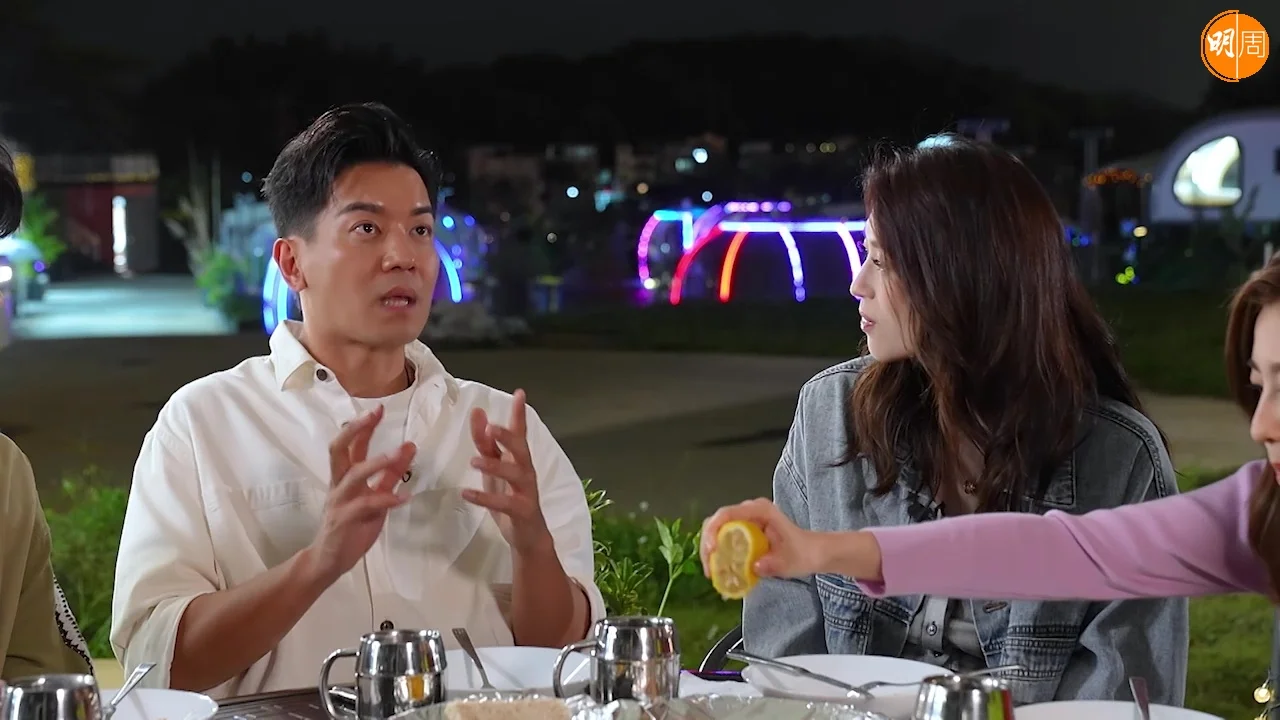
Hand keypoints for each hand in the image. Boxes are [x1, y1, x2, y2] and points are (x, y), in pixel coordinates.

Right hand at [308, 406, 415, 583]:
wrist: (328, 560)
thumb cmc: (352, 525)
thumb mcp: (376, 497)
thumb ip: (390, 474)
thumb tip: (409, 447)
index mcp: (345, 476)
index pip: (351, 445)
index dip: (363, 425)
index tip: (379, 408)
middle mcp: (339, 484)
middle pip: (339, 449)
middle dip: (357, 430)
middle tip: (375, 415)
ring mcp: (340, 501)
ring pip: (353, 474)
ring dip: (376, 462)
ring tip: (397, 454)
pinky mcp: (345, 520)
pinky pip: (366, 506)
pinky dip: (386, 500)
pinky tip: (404, 497)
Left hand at [462, 389, 552, 554]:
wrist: (529, 536)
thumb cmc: (510, 498)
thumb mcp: (495, 468)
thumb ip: (486, 443)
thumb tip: (477, 413)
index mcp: (519, 459)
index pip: (519, 432)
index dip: (519, 414)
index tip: (519, 393)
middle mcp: (526, 471)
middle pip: (520, 449)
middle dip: (508, 437)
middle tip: (492, 427)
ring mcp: (526, 492)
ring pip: (515, 474)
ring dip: (495, 465)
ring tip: (474, 460)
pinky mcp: (521, 511)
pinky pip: (504, 503)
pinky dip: (485, 498)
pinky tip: (467, 493)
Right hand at [699, 498, 824, 579]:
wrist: (812, 552)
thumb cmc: (803, 553)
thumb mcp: (789, 562)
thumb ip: (773, 564)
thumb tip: (754, 566)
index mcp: (761, 510)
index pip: (728, 513)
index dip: (714, 530)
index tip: (712, 550)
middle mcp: (750, 510)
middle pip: (717, 520)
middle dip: (707, 542)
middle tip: (708, 567)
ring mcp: (746, 519)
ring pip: (717, 529)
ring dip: (709, 549)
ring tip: (711, 571)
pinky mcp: (743, 529)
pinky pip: (723, 536)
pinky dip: (717, 551)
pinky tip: (718, 568)